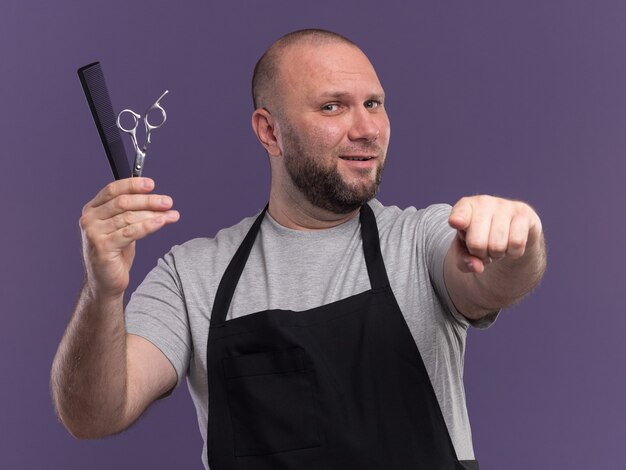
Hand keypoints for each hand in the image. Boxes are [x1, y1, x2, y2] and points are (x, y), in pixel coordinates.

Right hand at [79, 177, 179, 298]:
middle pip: (123, 202)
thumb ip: (131, 211)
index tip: (151, 184)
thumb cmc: (115, 253)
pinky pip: (131, 232)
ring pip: (129, 217)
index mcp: (92, 209)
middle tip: (168, 201)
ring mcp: (93, 233)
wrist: (105, 282)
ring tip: (172, 215)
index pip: (112, 190)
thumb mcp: (121, 227)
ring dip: (154, 214)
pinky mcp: (102, 247)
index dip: (133, 184)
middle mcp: (89, 219)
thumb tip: (155, 197)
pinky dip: (149, 225)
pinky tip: (162, 222)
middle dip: (148, 200)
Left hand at [448, 195, 541, 273]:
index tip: (456, 223)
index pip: (459, 213)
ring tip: (496, 246)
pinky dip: (513, 253)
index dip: (458, 219)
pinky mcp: (524, 213)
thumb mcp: (465, 251)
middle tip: (483, 249)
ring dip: (497, 255)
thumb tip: (477, 267)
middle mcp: (484, 202)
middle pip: (477, 243)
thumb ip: (463, 260)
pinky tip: (511, 245)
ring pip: (497, 246)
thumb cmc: (481, 239)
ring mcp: (505, 206)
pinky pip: (516, 243)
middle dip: (480, 254)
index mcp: (465, 207)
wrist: (510, 233)